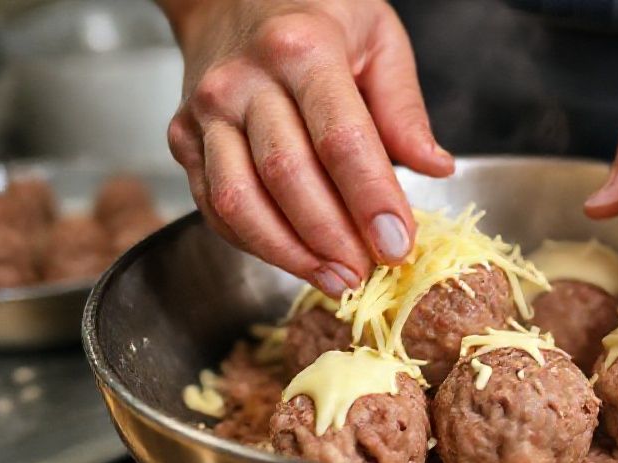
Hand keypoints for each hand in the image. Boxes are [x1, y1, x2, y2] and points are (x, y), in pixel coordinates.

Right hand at [160, 0, 453, 295]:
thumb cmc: (314, 13)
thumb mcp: (377, 37)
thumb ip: (403, 107)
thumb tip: (436, 169)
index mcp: (302, 48)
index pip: (341, 138)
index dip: (371, 199)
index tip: (398, 244)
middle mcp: (243, 81)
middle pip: (288, 176)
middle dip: (333, 237)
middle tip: (369, 273)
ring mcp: (205, 113)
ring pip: (239, 201)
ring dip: (290, 253)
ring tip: (335, 280)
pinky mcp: (182, 140)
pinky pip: (213, 207)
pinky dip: (254, 243)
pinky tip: (294, 259)